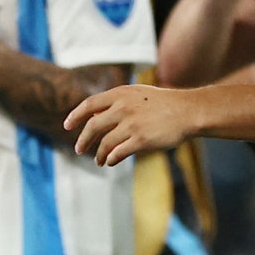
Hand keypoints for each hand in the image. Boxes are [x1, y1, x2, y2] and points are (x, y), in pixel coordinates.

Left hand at [64, 85, 192, 165]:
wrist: (188, 111)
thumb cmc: (164, 103)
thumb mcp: (139, 94)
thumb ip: (118, 102)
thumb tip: (95, 116)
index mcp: (121, 94)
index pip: (89, 104)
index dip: (75, 115)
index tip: (67, 125)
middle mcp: (123, 107)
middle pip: (92, 126)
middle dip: (83, 140)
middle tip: (79, 149)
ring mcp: (131, 124)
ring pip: (104, 143)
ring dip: (98, 154)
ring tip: (99, 160)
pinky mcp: (141, 140)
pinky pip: (118, 153)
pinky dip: (111, 159)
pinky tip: (110, 161)